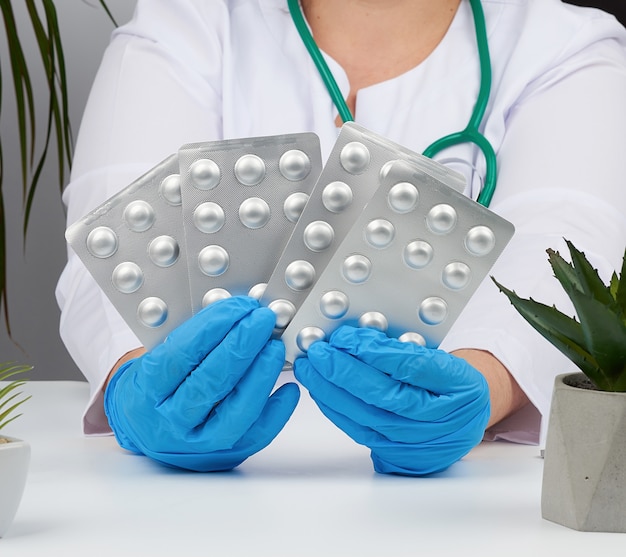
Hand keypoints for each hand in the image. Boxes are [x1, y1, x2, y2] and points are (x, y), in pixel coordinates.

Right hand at [104, 296, 298, 471]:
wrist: (147, 429)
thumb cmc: (158, 385)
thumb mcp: (157, 357)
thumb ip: (193, 337)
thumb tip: (239, 313)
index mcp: (146, 390)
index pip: (182, 354)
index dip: (214, 326)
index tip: (239, 306)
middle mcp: (170, 421)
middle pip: (211, 381)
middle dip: (242, 345)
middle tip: (263, 319)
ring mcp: (198, 442)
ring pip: (236, 410)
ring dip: (261, 374)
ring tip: (275, 346)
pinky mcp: (225, 454)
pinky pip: (257, 434)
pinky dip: (277, 410)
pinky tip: (289, 386)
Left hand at [293, 326, 489, 475]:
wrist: (465, 422)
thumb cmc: (450, 384)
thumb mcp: (440, 357)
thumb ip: (404, 350)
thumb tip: (359, 340)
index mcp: (460, 387)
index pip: (413, 368)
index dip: (375, 353)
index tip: (345, 337)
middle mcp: (444, 420)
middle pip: (387, 396)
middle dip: (344, 371)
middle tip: (318, 352)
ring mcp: (422, 444)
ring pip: (369, 417)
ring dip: (332, 392)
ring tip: (310, 369)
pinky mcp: (401, 458)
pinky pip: (362, 433)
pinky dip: (337, 411)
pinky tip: (321, 392)